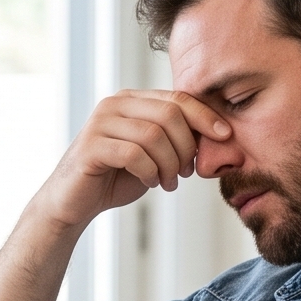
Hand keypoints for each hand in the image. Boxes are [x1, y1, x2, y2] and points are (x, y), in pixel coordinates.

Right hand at [21, 88, 229, 234]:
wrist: (74, 202)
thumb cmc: (116, 177)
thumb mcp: (153, 154)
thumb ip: (176, 138)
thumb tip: (219, 134)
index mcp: (132, 100)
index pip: (178, 98)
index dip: (205, 116)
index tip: (226, 136)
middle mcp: (114, 104)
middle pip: (169, 114)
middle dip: (187, 146)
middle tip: (186, 171)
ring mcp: (100, 123)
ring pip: (154, 135)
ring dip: (169, 163)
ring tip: (168, 182)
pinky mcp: (91, 146)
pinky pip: (134, 154)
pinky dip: (150, 172)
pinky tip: (151, 182)